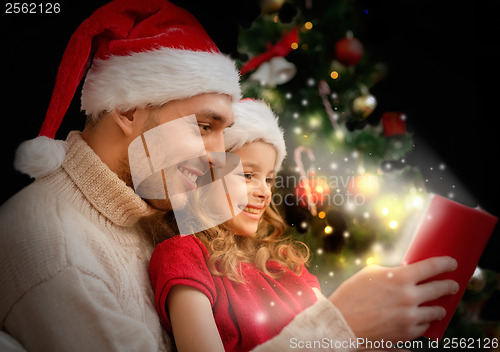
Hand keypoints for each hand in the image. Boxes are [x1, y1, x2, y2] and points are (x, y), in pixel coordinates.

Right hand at [328, 256, 458, 341]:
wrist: (341, 324)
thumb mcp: (370, 274)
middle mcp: (409, 298)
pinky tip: (421, 320)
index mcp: (400, 278)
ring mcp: (409, 317)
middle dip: (449, 285)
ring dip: (439, 307)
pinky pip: (423, 327)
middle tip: (452, 285)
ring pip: (436, 311)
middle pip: (440, 289)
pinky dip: (423, 323)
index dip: (446, 263)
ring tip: (439, 307)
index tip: (452, 263)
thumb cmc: (351, 295)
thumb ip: (391, 272)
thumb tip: (404, 272)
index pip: (432, 267)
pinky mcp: (407, 334)